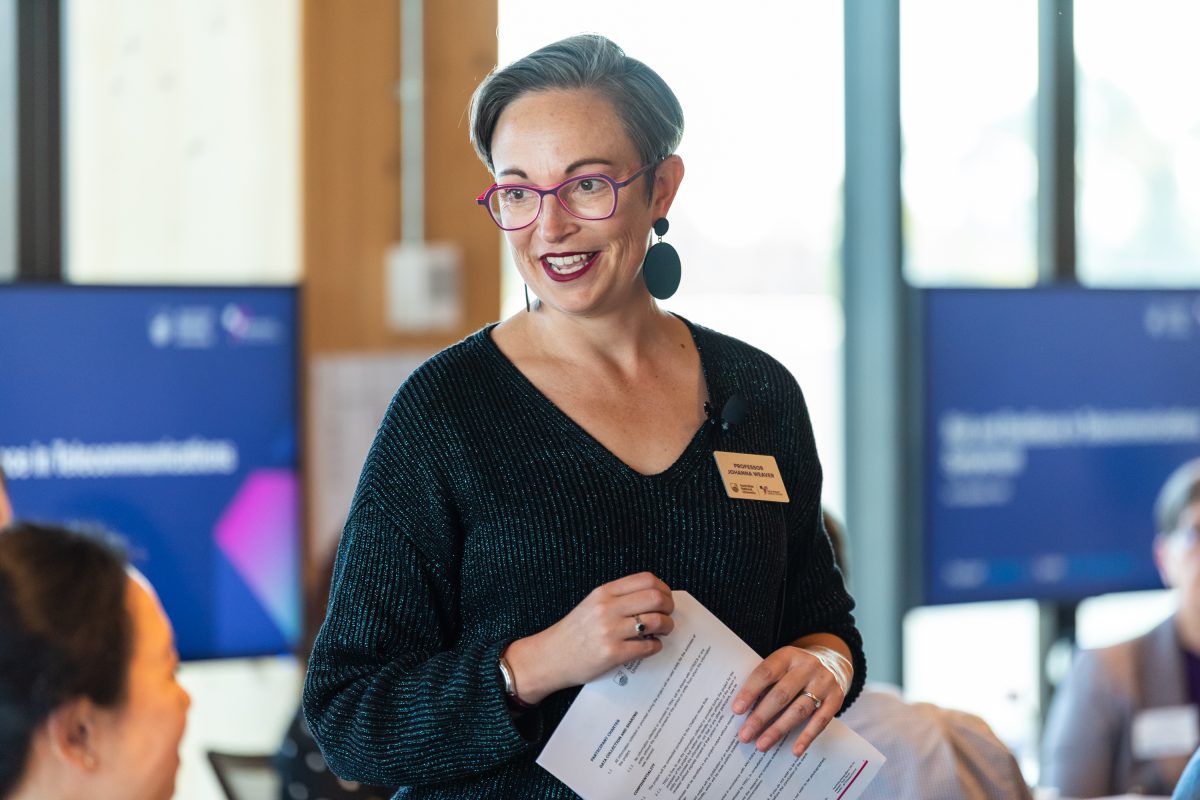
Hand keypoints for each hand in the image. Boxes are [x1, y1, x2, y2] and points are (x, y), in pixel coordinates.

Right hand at [503, 572, 673, 703]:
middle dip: (669, 607)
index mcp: (603, 592)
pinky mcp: (612, 654)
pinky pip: (647, 646)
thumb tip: (654, 597)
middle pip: (656, 598)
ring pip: (656, 622)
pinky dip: (655, 646)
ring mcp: (610, 631)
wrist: (549, 657)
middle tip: (667, 615)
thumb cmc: (573, 632)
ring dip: (666, 627)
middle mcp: (607, 608)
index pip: (646, 579)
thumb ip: (618, 598)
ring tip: (661, 631)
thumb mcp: (592, 604)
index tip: (666, 597)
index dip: (663, 588)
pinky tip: (650, 646)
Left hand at [730, 645, 846, 755]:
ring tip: (762, 744)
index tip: (737, 710)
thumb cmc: (796, 669)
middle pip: (782, 694)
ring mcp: (824, 682)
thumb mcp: (782, 665)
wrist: (833, 663)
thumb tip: (743, 711)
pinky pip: (821, 720)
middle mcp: (807, 666)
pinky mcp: (836, 698)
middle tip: (745, 735)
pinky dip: (807, 736)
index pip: (766, 673)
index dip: (750, 691)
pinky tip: (795, 750)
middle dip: (761, 717)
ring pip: (799, 710)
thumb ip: (766, 682)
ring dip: (779, 730)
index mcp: (788, 655)